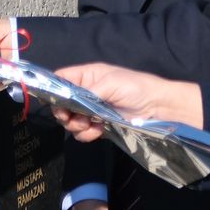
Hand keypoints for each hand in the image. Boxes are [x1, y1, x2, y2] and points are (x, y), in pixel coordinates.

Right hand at [54, 64, 202, 135]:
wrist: (157, 107)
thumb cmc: (135, 87)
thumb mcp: (110, 83)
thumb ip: (85, 92)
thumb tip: (65, 100)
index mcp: (87, 76)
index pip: (60, 80)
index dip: (52, 90)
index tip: (52, 102)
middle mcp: (85, 92)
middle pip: (60, 104)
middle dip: (64, 113)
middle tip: (71, 117)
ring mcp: (91, 110)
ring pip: (70, 121)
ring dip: (76, 125)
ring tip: (89, 124)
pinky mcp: (98, 124)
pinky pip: (83, 132)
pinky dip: (87, 134)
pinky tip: (98, 131)